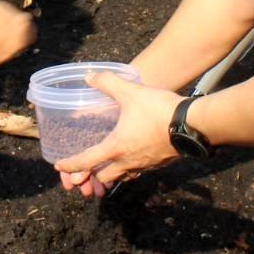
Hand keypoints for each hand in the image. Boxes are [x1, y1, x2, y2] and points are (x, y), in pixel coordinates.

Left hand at [55, 72, 183, 196]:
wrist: (193, 124)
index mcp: (116, 147)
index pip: (86, 162)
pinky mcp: (159, 164)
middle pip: (104, 177)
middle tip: (85, 167)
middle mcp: (128, 162)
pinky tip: (133, 156)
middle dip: (92, 175)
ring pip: (123, 176)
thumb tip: (90, 77)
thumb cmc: (159, 110)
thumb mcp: (130, 92)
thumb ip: (108, 83)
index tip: (60, 168)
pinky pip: (139, 171)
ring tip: (107, 164)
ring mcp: (146, 165)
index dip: (71, 165)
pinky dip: (130, 168)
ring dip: (112, 173)